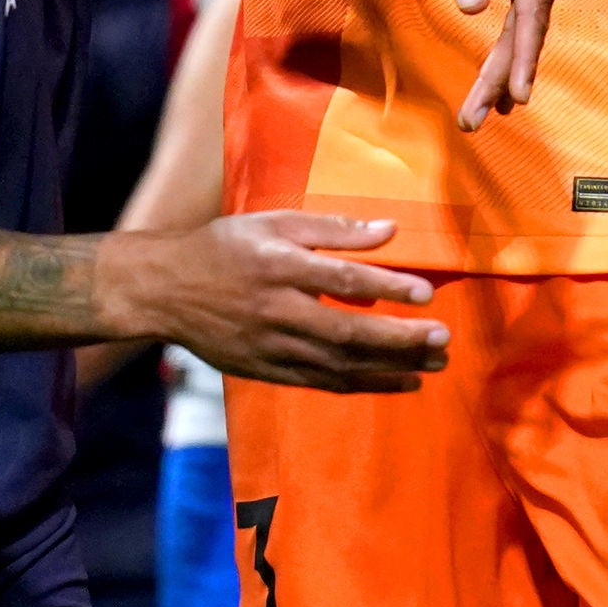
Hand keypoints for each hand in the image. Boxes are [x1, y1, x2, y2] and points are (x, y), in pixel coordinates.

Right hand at [97, 211, 450, 391]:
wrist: (165, 291)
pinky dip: (364, 384)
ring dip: (390, 368)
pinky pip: (322, 383)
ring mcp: (271, 347)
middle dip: (398, 340)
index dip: (385, 287)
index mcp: (277, 266)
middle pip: (345, 331)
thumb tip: (388, 230)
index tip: (425, 294)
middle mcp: (275, 311)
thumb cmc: (225, 247)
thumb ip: (331, 229)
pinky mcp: (268, 371)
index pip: (339, 280)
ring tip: (434, 365)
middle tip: (442, 340)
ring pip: (338, 364)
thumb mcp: (273, 222)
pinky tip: (399, 382)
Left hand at [401, 0, 564, 128]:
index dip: (523, 60)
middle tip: (474, 118)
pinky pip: (520, 16)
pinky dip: (508, 45)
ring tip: (485, 111)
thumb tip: (474, 10)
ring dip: (504, 67)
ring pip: (524, 27)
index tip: (517, 96)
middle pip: (527, 31)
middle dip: (502, 75)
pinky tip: (498, 74)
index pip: (531, 18)